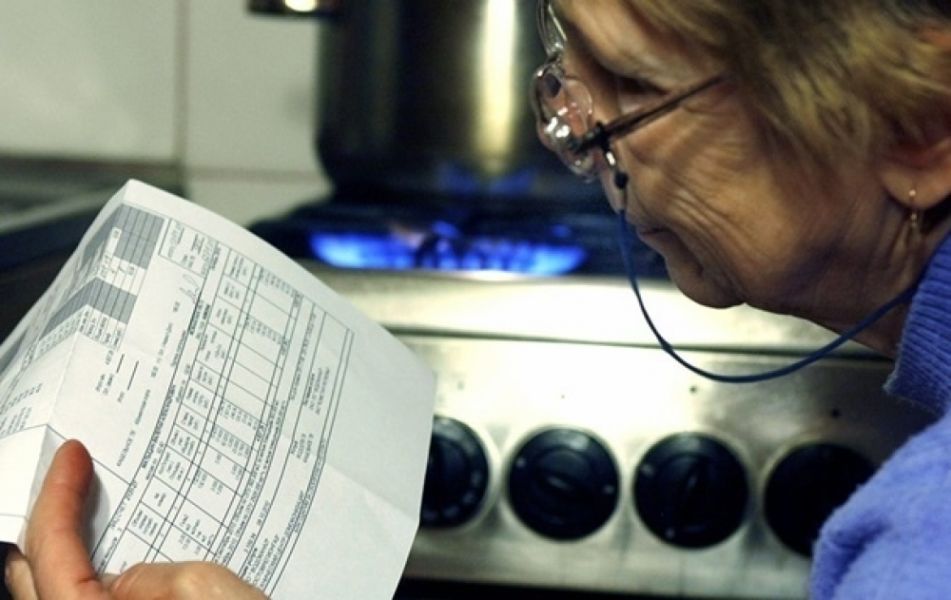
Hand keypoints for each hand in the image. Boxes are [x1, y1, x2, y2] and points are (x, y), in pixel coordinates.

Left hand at [4, 440, 266, 598]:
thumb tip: (122, 579)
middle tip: (65, 480)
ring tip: (77, 517)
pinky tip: (104, 566)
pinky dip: (80, 583)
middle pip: (30, 578)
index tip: (72, 454)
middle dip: (44, 522)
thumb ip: (146, 575)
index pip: (51, 548)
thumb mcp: (202, 589)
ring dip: (58, 557)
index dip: (58, 493)